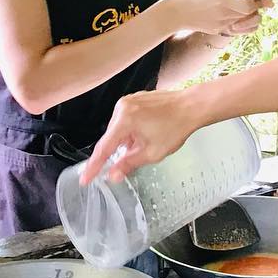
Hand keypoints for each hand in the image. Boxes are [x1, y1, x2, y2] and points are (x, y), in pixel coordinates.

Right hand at [79, 89, 202, 183]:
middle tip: (141, 152)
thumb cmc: (176, 128)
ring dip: (128, 139)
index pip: (104, 148)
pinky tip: (149, 131)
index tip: (85, 178)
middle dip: (122, 149)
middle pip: (112, 137)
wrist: (191, 107)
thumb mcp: (152, 153)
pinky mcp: (134, 99)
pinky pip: (126, 119)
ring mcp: (128, 101)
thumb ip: (129, 164)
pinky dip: (133, 129)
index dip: (94, 166)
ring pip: (119, 129)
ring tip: (150, 138)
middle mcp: (122, 107)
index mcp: (124, 120)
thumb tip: (113, 175)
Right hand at [162, 0, 267, 36]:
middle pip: (250, 15)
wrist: (175, 14)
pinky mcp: (218, 30)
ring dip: (251, 16)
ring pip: (245, 23)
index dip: (259, 2)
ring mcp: (221, 25)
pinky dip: (242, 23)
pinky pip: (236, 28)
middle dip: (258, 8)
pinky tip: (242, 16)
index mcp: (221, 0)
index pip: (248, 5)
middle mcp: (223, 14)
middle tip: (262, 1)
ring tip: (251, 8)